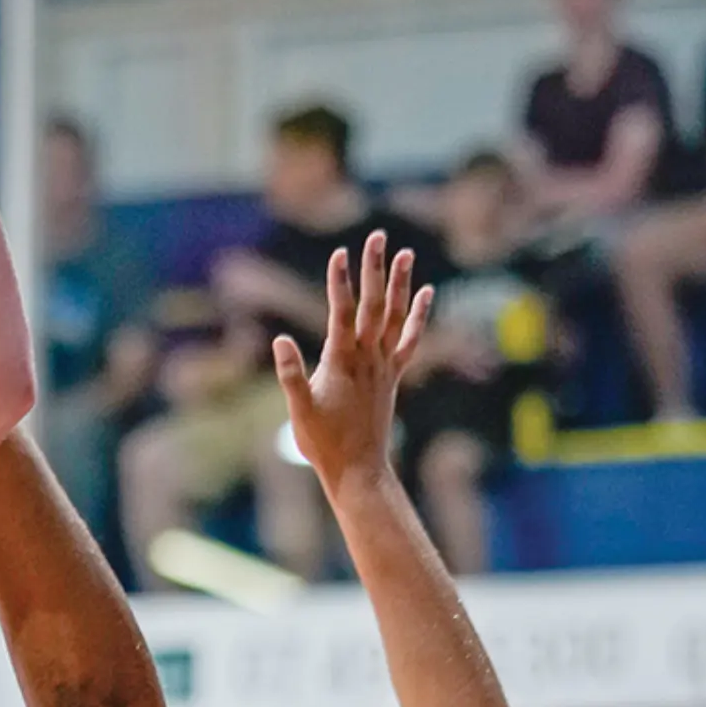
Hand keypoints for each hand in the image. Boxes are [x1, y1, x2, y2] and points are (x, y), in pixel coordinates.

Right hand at [270, 232, 433, 483]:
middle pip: (372, 305)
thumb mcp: (300, 410)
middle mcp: (368, 358)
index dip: (340, 283)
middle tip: (378, 236)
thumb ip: (291, 374)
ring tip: (406, 253)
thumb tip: (280, 340)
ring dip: (400, 284)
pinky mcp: (393, 375)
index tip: (340, 253)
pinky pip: (409, 340)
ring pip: (394, 317)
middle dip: (374, 269)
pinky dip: (418, 316)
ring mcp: (384, 366)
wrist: (359, 470)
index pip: (341, 314)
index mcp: (342, 362)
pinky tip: (426, 293)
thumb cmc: (324, 442)